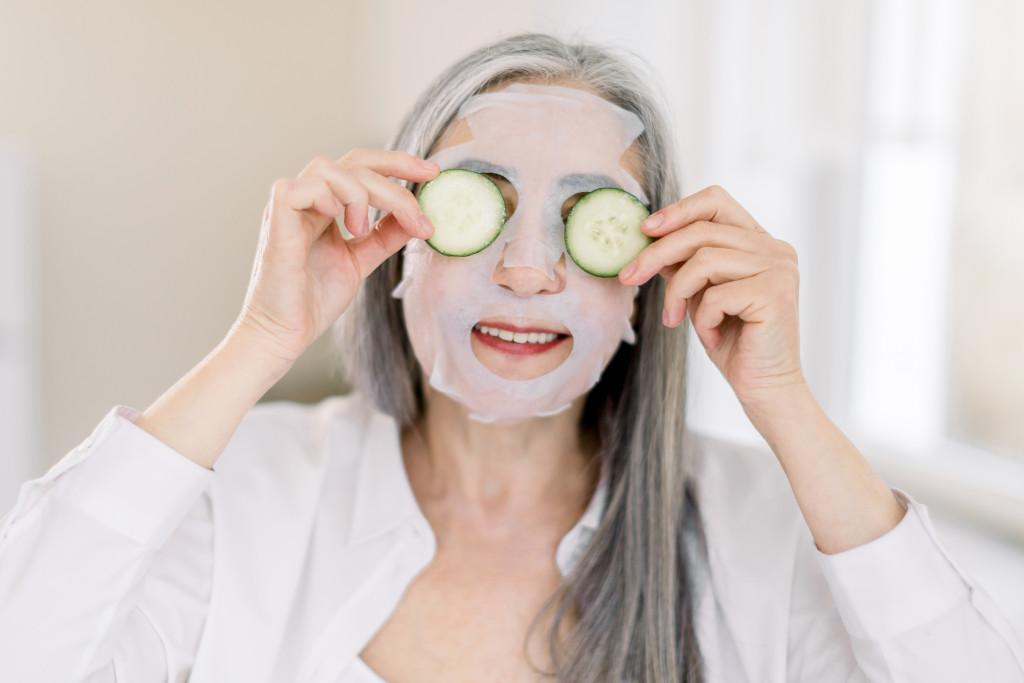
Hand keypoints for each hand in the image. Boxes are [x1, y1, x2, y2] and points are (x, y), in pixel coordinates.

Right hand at [235, 150, 438, 363]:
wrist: (284, 334)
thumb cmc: (313, 301)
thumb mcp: (360, 261)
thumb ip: (384, 237)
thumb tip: (416, 217)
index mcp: (325, 206)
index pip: (362, 168)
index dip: (397, 164)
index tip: (431, 174)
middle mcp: (306, 200)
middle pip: (353, 161)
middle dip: (395, 170)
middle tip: (423, 199)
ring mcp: (289, 209)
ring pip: (328, 168)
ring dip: (358, 194)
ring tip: (361, 230)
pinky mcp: (274, 223)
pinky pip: (296, 188)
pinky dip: (324, 197)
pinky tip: (338, 223)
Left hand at [619, 185, 804, 409]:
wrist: (763, 388)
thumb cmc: (731, 342)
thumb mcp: (700, 295)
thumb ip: (685, 264)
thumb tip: (648, 237)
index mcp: (759, 242)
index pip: (716, 202)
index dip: (677, 211)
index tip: (645, 230)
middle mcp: (775, 249)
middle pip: (702, 231)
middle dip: (657, 254)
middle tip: (629, 277)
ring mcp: (779, 268)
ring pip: (704, 259)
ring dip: (677, 292)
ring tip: (673, 317)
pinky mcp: (776, 293)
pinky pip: (716, 294)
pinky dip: (702, 318)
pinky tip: (710, 336)